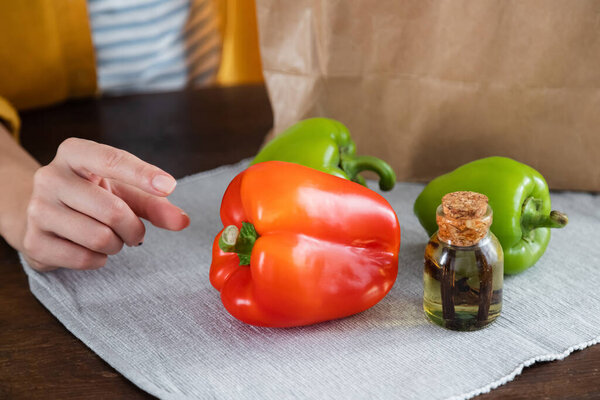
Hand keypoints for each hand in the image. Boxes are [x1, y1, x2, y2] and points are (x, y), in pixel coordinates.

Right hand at [23, 138, 189, 270]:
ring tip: (111, 239)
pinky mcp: (33, 241)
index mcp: (74, 154)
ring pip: (99, 237)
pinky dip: (98, 259)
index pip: (110, 160)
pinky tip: (91, 249)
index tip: (168, 186)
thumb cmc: (92, 195)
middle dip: (134, 228)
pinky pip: (83, 258)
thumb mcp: (123, 191)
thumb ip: (154, 202)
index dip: (142, 174)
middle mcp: (50, 177)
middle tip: (135, 233)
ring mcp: (37, 209)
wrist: (43, 213)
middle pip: (112, 210)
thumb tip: (183, 221)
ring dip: (117, 245)